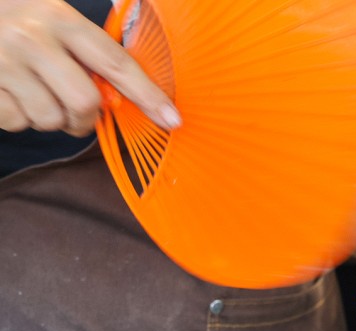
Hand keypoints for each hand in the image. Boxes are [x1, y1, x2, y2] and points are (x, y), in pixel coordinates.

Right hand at [0, 0, 179, 135]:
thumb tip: (121, 97)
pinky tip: (10, 94)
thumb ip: (87, 54)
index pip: (116, 63)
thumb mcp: (52, 20)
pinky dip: (19, 118)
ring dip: (50, 118)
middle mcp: (33, 37)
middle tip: (77, 113)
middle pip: (84, 102)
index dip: (148, 95)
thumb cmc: (17, 20)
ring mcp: (4, 61)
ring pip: (50, 118)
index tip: (172, 119)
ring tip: (36, 95)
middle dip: (86, 118)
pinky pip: (17, 122)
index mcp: (60, 18)